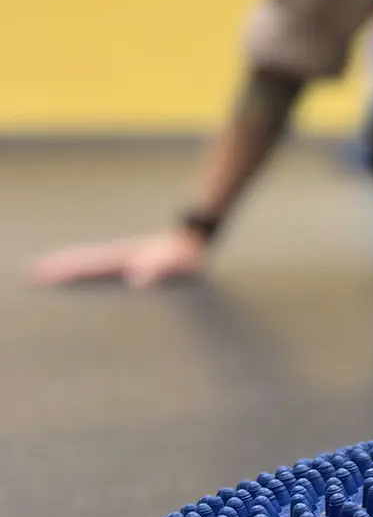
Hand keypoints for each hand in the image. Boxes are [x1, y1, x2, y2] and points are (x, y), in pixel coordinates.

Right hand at [30, 227, 208, 288]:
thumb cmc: (188, 255)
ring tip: (46, 270)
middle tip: (34, 274)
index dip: (66, 271)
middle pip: (82, 262)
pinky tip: (79, 273)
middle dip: (59, 268)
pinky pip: (100, 264)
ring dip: (68, 266)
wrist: (196, 237)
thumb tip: (139, 279)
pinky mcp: (130, 260)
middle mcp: (118, 255)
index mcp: (122, 257)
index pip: (87, 265)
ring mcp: (122, 256)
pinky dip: (84, 267)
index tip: (43, 276)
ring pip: (88, 261)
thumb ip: (159, 270)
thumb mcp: (176, 264)